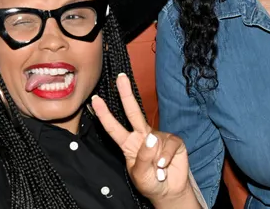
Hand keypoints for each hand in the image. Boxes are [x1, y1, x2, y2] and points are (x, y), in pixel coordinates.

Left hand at [92, 73, 192, 205]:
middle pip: (133, 112)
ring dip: (154, 158)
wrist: (169, 191)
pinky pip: (168, 146)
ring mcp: (159, 138)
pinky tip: (164, 166)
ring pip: (153, 137)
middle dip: (126, 94)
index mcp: (129, 144)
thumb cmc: (150, 182)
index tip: (95, 100)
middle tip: (120, 77)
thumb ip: (141, 158)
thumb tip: (150, 137)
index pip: (114, 127)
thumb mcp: (138, 174)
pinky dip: (165, 158)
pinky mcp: (174, 142)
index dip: (105, 114)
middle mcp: (143, 136)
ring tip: (157, 171)